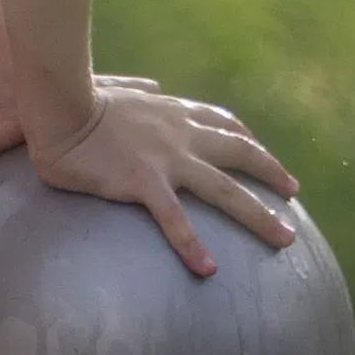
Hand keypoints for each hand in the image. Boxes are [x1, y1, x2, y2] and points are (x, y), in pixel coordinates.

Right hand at [28, 76, 299, 276]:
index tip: (264, 154)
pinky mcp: (144, 182)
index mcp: (173, 112)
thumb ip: (140, 88)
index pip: (222, 122)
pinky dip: (193, 245)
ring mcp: (167, 158)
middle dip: (271, 172)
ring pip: (225, 189)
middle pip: (239, 153)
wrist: (60, 106)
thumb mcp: (120, 87)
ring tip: (285, 238)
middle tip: (294, 192)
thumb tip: (152, 85)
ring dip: (259, 214)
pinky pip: (174, 219)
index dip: (248, 138)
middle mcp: (181, 134)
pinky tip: (208, 269)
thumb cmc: (81, 97)